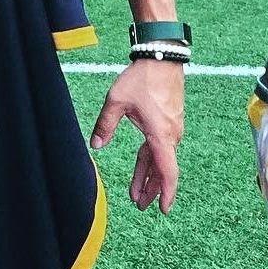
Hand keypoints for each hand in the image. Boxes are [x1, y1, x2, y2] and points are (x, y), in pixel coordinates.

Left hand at [89, 59, 182, 212]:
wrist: (161, 58)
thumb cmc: (141, 79)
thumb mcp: (116, 101)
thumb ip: (105, 125)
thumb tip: (95, 146)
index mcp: (160, 135)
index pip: (167, 171)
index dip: (166, 193)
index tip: (164, 210)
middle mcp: (171, 135)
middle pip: (163, 170)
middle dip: (151, 190)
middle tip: (139, 206)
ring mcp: (172, 129)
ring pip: (160, 159)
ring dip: (149, 176)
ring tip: (137, 195)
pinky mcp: (169, 122)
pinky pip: (160, 148)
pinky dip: (151, 161)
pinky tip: (143, 168)